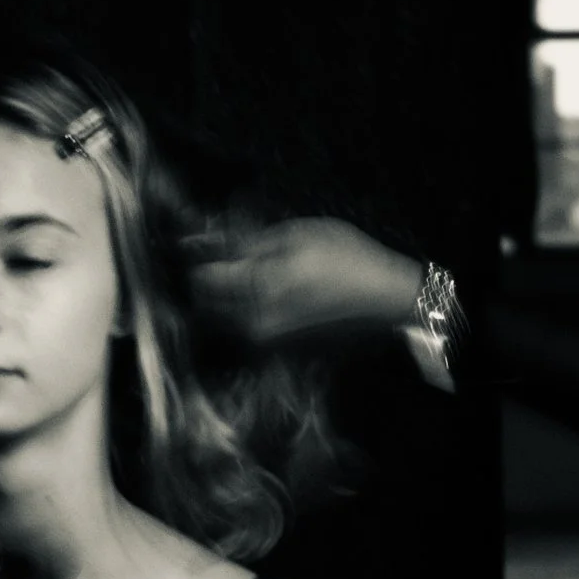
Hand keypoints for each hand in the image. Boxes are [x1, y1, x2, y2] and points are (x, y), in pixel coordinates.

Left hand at [187, 216, 424, 345]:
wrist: (383, 297)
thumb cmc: (346, 257)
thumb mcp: (296, 235)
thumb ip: (247, 240)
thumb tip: (206, 239)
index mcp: (259, 288)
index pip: (201, 276)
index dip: (196, 253)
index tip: (195, 238)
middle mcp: (254, 319)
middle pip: (206, 299)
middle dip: (207, 273)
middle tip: (222, 249)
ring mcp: (265, 336)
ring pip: (221, 313)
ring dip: (223, 290)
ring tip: (247, 265)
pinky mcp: (277, 343)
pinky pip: (243, 322)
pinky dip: (241, 303)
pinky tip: (267, 284)